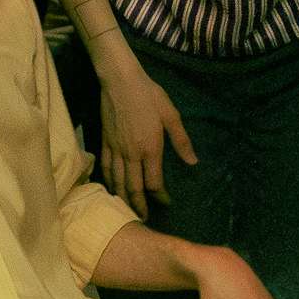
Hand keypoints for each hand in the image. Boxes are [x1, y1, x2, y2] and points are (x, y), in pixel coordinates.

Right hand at [98, 65, 197, 207]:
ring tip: (127, 210)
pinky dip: (108, 181)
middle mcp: (131, 154)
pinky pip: (105, 168)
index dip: (160, 196)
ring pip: (117, 182)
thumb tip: (193, 162)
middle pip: (134, 188)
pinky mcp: (104, 142)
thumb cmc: (149, 95)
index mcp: (150, 149)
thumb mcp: (171, 115)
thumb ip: (181, 141)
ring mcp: (115, 149)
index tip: (166, 202)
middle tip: (144, 218)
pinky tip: (111, 188)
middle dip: (139, 206)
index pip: (154, 183)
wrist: (120, 81)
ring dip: (123, 198)